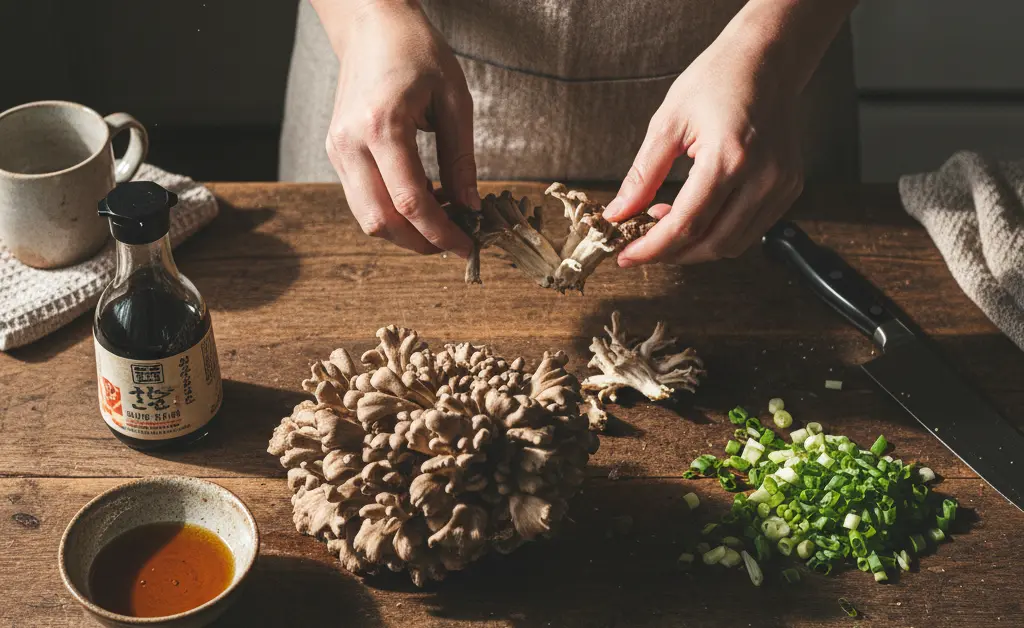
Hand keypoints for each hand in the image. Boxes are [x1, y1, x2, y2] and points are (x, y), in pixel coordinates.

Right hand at [320, 0, 475, 255]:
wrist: (371, 26)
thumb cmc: (417, 52)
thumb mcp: (455, 101)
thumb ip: (461, 160)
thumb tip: (470, 208)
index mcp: (382, 125)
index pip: (411, 202)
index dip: (442, 233)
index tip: (468, 246)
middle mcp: (350, 143)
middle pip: (382, 221)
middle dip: (422, 243)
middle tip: (455, 243)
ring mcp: (337, 150)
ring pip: (367, 218)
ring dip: (405, 233)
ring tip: (441, 223)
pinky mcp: (336, 153)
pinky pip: (362, 200)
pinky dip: (391, 214)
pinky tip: (421, 203)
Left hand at [603, 16, 804, 265]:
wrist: (766, 59)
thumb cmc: (717, 80)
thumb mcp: (667, 123)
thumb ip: (642, 176)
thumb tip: (618, 214)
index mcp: (729, 158)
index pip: (686, 225)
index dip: (652, 248)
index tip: (626, 256)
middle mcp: (763, 177)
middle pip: (712, 244)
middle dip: (671, 253)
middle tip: (641, 245)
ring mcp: (781, 185)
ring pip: (733, 244)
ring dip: (695, 246)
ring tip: (665, 223)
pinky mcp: (789, 187)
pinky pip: (751, 229)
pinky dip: (719, 232)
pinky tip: (696, 214)